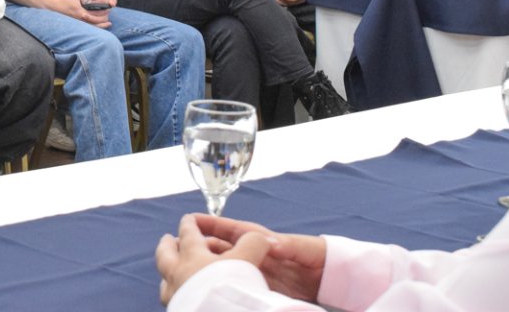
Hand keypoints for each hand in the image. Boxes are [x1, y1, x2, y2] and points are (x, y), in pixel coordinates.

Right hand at [49, 0, 113, 27]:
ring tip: (108, 24)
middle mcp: (80, 20)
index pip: (96, 16)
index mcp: (81, 13)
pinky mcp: (76, 24)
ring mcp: (78, 23)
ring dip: (101, 26)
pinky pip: (87, 27)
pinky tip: (99, 26)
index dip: (104, 13)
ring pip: (92, 28)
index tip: (109, 9)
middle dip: (104, 20)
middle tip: (109, 16)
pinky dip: (95, 27)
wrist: (53, 6)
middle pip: (96, 23)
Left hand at [155, 214, 276, 304]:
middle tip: (169, 239)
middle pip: (165, 254)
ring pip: (165, 279)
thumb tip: (263, 238)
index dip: (189, 223)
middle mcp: (178, 273)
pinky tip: (180, 295)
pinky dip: (174, 292)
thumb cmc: (230, 289)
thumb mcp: (246, 261)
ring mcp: (174, 295)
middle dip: (168, 244)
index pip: (188, 233)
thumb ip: (253, 244)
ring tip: (172, 269)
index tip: (188, 218)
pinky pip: (171, 298)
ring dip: (168, 271)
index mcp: (192, 255)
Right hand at [192, 214, 325, 301]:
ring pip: (222, 266)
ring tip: (186, 269)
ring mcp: (253, 270)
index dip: (208, 224)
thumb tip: (271, 243)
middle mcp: (252, 253)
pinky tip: (206, 288)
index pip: (228, 229)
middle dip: (199, 245)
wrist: (330, 277)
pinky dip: (218, 283)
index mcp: (260, 238)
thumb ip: (287, 245)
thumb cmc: (317, 256)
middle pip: (219, 248)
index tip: (188, 220)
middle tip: (178, 247)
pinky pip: (232, 283)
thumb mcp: (303, 249)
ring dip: (206, 265)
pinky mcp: (257, 286)